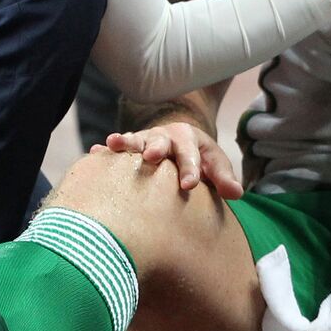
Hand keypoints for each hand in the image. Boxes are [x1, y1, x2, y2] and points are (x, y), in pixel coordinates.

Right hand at [99, 122, 243, 199]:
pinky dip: (105, 151)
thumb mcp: (215, 164)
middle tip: (153, 157)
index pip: (191, 155)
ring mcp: (144, 141)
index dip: (190, 169)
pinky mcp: (128, 149)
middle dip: (157, 148)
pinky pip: (115, 150)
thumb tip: (237, 193)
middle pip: (161, 141)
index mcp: (188, 139)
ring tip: (114, 143)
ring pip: (135, 140)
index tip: (189, 185)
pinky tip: (94, 154)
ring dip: (126, 142)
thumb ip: (223, 178)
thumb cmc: (200, 159)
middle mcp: (165, 136)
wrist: (179, 142)